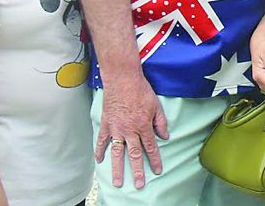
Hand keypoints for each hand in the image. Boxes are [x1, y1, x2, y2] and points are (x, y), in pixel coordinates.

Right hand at [95, 74, 168, 189]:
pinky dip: (100, 150)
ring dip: (118, 168)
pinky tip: (99, 160)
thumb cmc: (141, 90)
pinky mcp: (106, 123)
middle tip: (139, 184)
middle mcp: (130, 130)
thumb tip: (165, 136)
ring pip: (117, 153)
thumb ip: (160, 122)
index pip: (151, 147)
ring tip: (118, 182)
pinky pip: (102, 140)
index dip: (155, 160)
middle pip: (134, 155)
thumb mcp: (156, 105)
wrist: (123, 79)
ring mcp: (116, 128)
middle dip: (138, 171)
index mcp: (143, 126)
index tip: (157, 171)